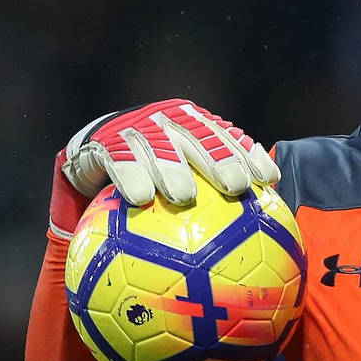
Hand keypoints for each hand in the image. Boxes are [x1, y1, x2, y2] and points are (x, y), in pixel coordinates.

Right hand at [49, 99, 279, 234]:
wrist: (90, 154)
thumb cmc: (146, 178)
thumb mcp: (176, 182)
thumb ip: (208, 199)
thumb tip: (250, 238)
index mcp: (192, 126)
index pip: (226, 137)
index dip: (248, 154)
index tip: (269, 179)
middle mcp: (168, 121)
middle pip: (198, 136)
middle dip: (219, 158)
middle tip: (234, 185)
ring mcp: (136, 127)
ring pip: (158, 146)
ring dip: (173, 168)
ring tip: (184, 196)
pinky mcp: (104, 140)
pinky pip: (117, 158)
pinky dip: (130, 175)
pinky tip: (140, 198)